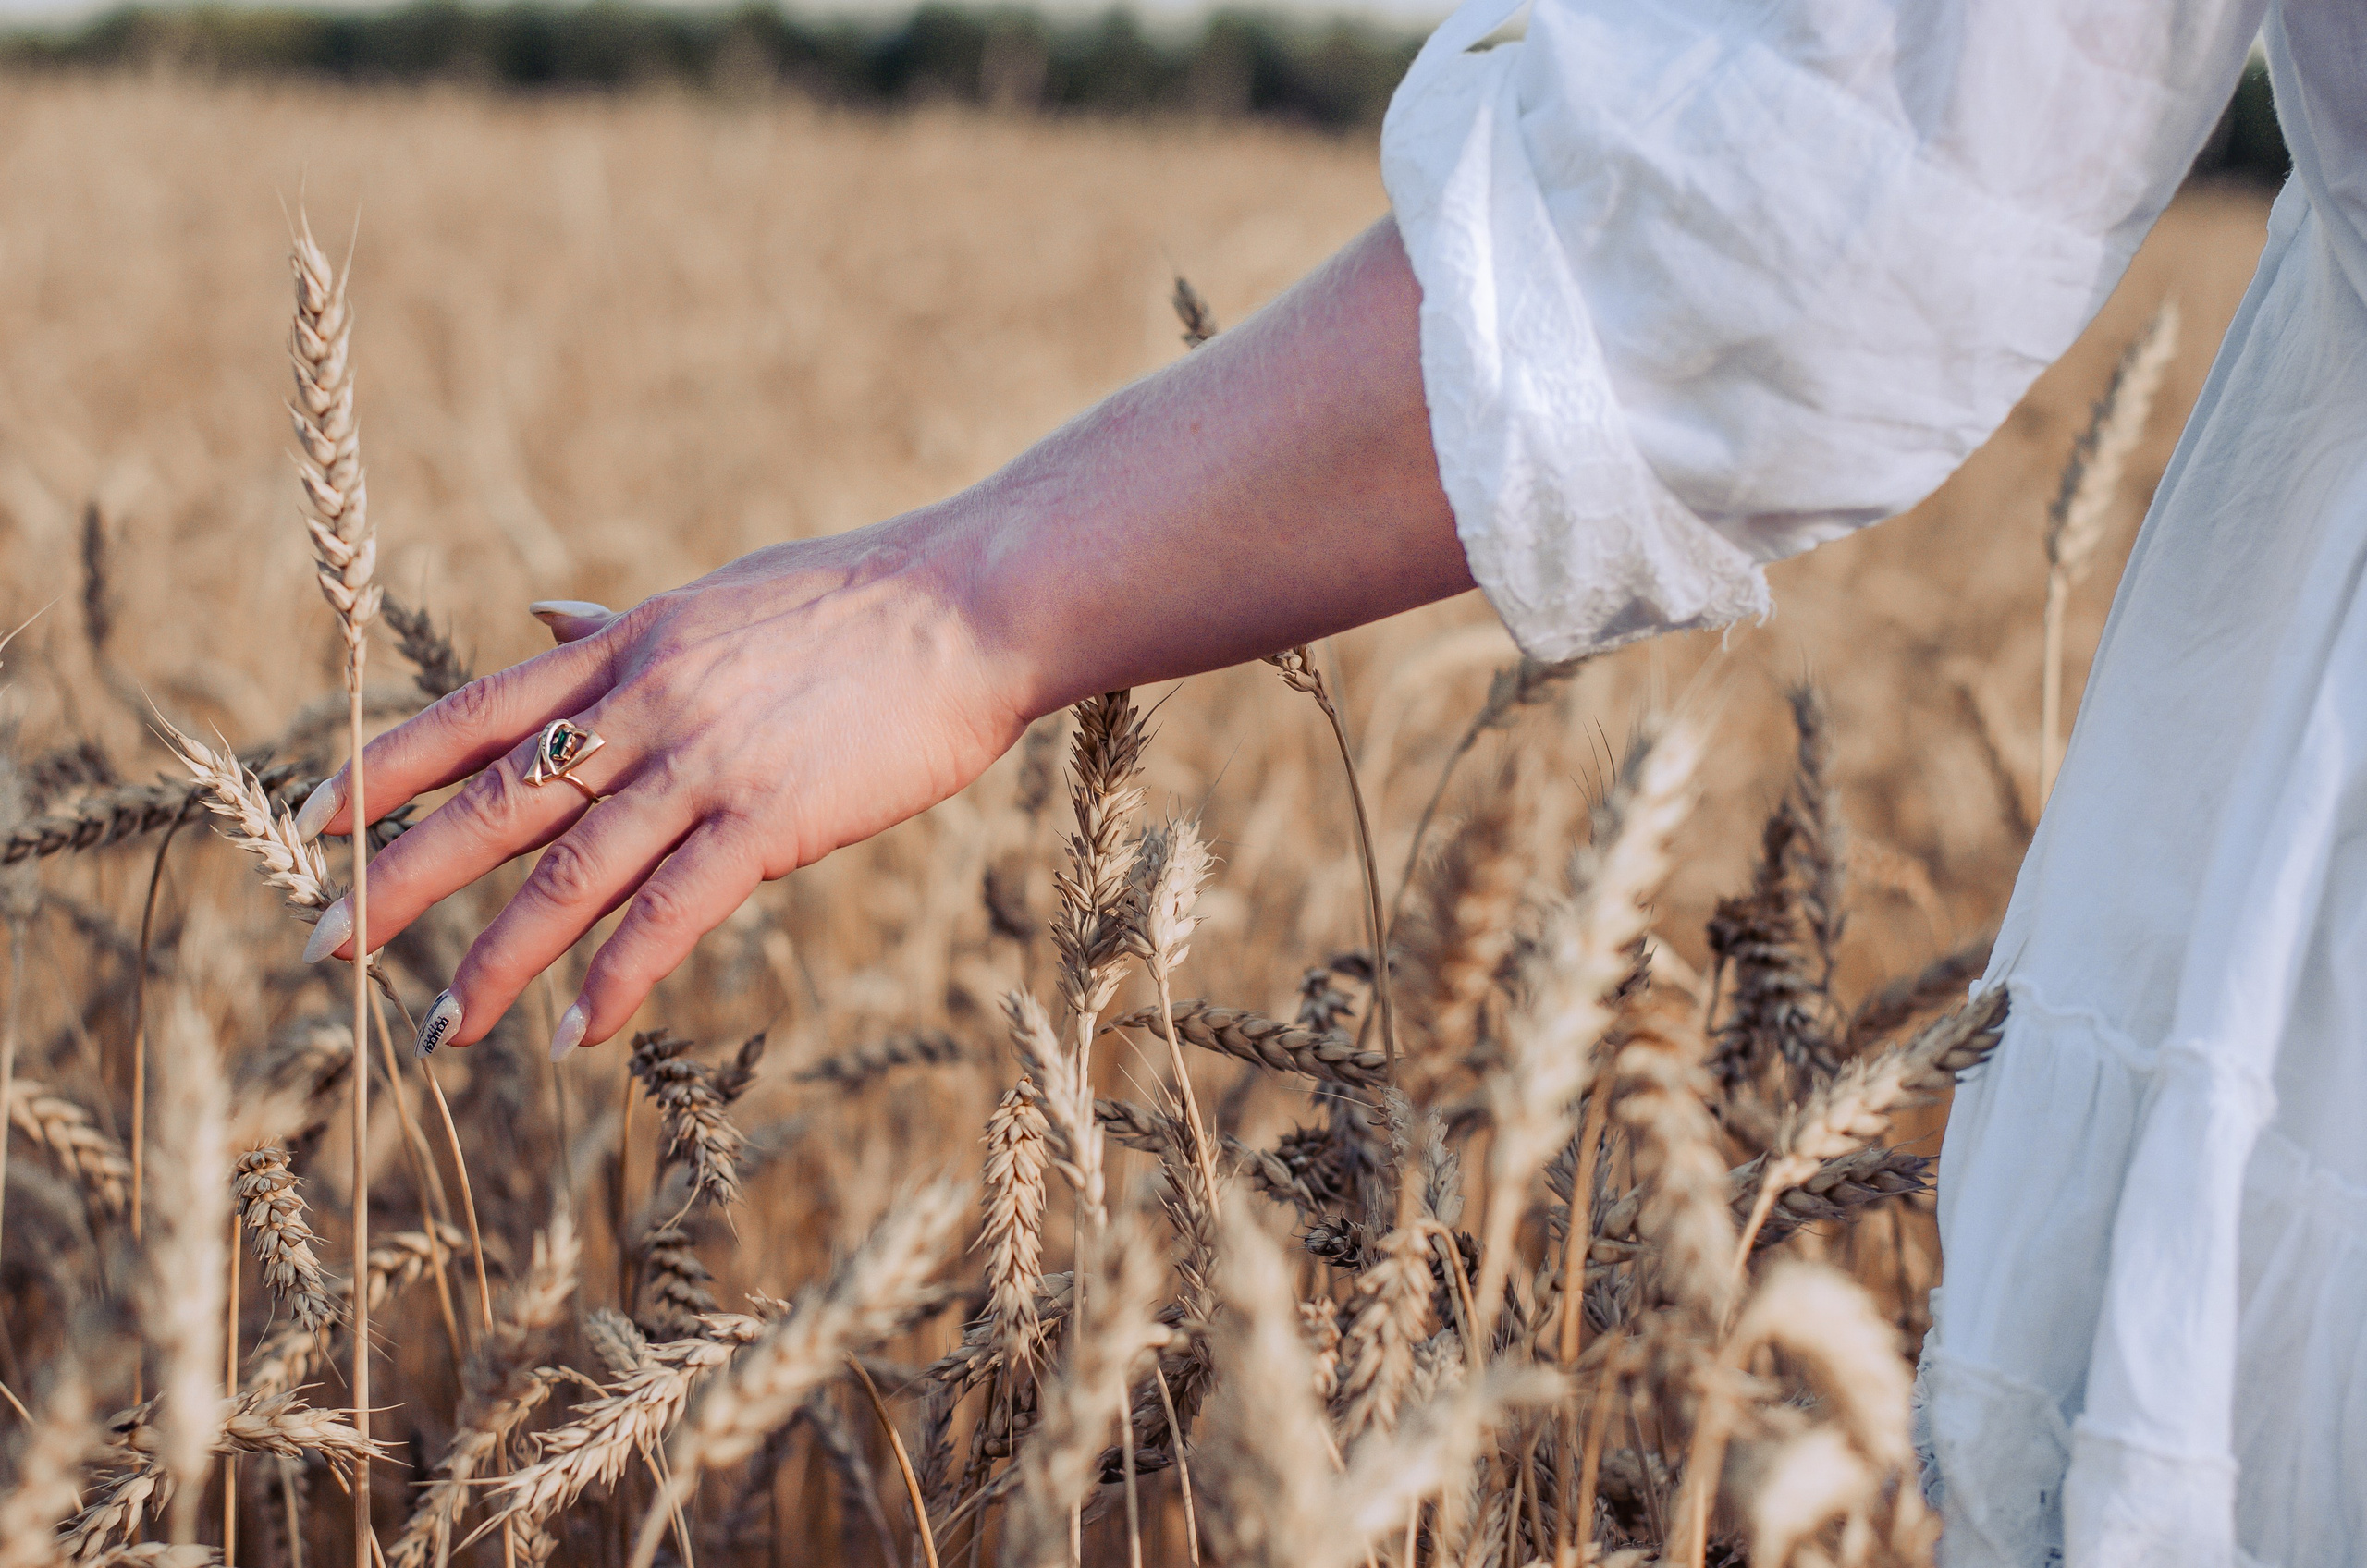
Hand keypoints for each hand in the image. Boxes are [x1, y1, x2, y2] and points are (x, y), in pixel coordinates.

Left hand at [299, 217, 1466, 1057]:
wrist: (973, 601)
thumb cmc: (861, 599)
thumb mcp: (717, 597)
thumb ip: (622, 627)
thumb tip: (542, 618)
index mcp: (627, 646)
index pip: (475, 711)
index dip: (387, 766)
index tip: (313, 815)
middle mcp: (643, 701)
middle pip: (494, 802)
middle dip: (400, 879)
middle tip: (326, 950)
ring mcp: (703, 759)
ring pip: (569, 872)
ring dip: (495, 957)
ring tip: (443, 1028)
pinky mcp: (772, 816)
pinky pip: (674, 910)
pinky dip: (618, 976)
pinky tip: (578, 1031)